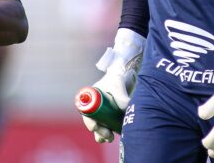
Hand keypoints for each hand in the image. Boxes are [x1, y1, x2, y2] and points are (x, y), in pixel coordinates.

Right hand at [81, 28, 144, 142]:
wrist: (127, 75)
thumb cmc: (117, 78)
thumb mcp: (118, 85)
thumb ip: (121, 96)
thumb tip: (126, 109)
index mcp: (91, 99)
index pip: (86, 113)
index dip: (90, 122)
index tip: (95, 128)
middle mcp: (95, 107)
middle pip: (93, 123)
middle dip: (98, 132)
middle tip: (107, 136)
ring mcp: (103, 112)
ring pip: (100, 128)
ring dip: (103, 135)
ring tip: (110, 138)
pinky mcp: (112, 117)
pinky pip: (109, 127)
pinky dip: (111, 132)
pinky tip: (117, 135)